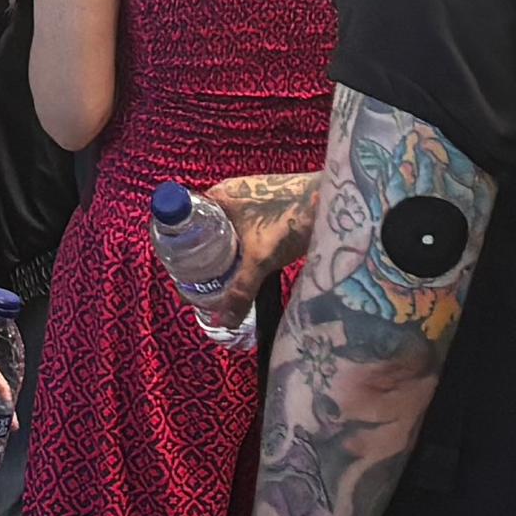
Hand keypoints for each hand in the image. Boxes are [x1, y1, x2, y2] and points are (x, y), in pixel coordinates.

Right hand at [153, 173, 318, 315]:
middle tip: (200, 283)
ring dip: (225, 252)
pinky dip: (243, 248)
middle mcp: (232, 192)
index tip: (180, 270)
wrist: (337, 200)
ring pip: (227, 228)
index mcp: (219, 195)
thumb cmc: (290, 220)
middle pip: (205, 225)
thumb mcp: (261, 260)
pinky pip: (245, 229)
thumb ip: (240, 291)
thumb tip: (223, 323)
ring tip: (221, 280)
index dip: (178, 242)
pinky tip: (248, 267)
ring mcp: (253, 198)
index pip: (183, 215)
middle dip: (202, 253)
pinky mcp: (271, 206)